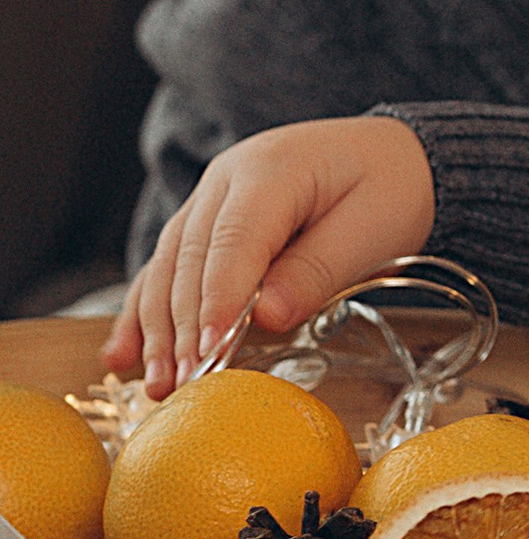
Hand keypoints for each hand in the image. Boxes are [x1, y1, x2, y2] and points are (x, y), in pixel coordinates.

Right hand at [107, 120, 437, 394]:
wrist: (393, 154)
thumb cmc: (390, 186)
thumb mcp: (372, 227)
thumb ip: (318, 269)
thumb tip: (267, 318)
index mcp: (271, 170)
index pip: (233, 242)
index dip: (219, 300)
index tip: (211, 350)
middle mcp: (226, 179)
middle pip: (190, 259)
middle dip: (184, 327)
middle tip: (183, 384)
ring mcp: (210, 199)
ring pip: (169, 266)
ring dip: (158, 329)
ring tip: (155, 384)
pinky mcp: (206, 223)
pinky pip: (167, 269)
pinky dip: (146, 313)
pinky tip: (124, 355)